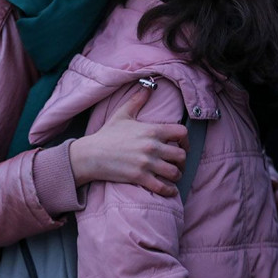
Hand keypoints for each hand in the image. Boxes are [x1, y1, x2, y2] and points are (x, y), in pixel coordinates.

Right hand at [70, 87, 187, 196]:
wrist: (91, 154)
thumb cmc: (107, 134)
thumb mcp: (122, 114)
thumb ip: (137, 100)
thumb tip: (148, 86)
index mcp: (152, 130)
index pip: (182, 133)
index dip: (186, 140)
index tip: (182, 145)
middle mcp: (152, 147)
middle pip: (181, 155)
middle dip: (182, 161)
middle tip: (177, 163)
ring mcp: (147, 163)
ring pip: (174, 172)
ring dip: (176, 175)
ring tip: (172, 176)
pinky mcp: (140, 177)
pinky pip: (163, 187)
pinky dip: (169, 190)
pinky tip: (169, 190)